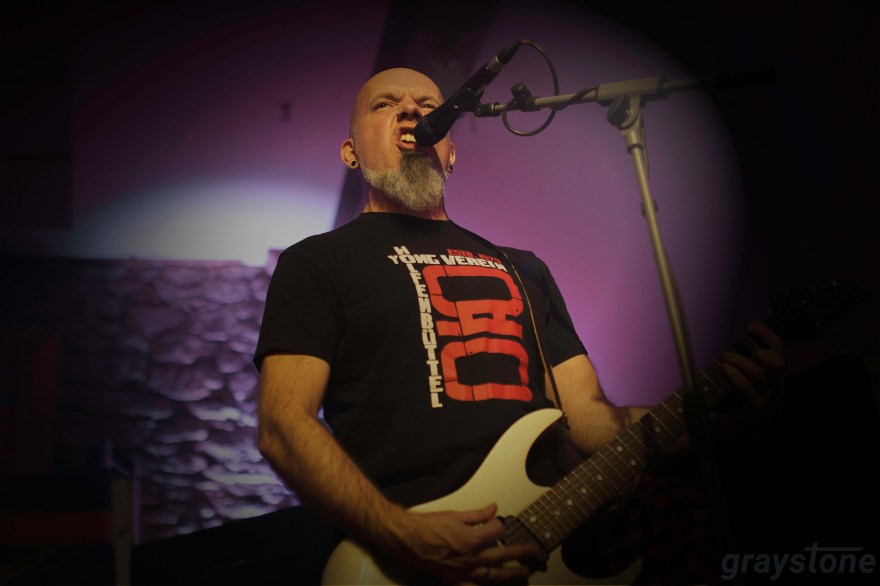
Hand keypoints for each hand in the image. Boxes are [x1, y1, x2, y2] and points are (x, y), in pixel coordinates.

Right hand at [386, 503, 542, 584]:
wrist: (405, 538)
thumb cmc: (426, 525)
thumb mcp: (454, 514)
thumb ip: (477, 514)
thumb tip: (493, 509)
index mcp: (470, 539)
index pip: (497, 531)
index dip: (500, 524)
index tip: (499, 522)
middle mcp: (469, 558)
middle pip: (503, 556)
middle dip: (521, 553)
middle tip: (534, 551)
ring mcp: (462, 572)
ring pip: (494, 577)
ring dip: (512, 575)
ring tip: (524, 572)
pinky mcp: (453, 581)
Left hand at [720, 320, 784, 408]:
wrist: (741, 429)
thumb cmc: (741, 395)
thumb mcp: (746, 374)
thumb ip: (746, 357)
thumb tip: (742, 332)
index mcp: (775, 372)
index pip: (779, 348)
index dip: (767, 334)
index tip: (751, 325)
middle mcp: (776, 384)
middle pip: (777, 363)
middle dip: (759, 351)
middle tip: (736, 348)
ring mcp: (768, 398)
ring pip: (759, 374)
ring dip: (740, 362)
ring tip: (725, 357)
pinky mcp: (756, 409)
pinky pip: (748, 389)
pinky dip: (736, 376)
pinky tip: (725, 369)